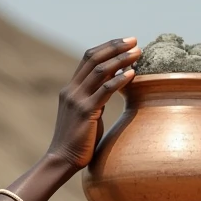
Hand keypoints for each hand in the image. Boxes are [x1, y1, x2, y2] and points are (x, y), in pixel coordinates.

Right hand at [47, 38, 140, 170]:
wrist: (62, 159)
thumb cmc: (78, 142)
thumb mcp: (87, 114)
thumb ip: (95, 100)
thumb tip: (111, 90)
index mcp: (71, 89)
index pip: (88, 58)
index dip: (107, 47)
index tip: (125, 42)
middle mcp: (72, 90)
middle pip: (94, 58)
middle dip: (115, 47)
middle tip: (134, 41)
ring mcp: (77, 100)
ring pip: (100, 71)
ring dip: (120, 59)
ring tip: (138, 53)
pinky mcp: (85, 112)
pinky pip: (104, 91)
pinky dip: (119, 80)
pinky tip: (132, 74)